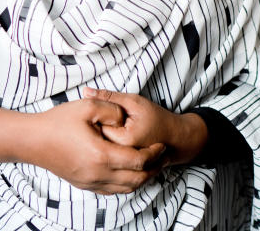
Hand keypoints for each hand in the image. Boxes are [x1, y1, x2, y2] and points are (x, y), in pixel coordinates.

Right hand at [0, 100, 165, 194]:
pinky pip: (113, 191)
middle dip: (154, 168)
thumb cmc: (57, 122)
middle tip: (161, 155)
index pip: (140, 161)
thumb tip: (125, 117)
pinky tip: (128, 170)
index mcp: (102, 155)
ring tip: (149, 163)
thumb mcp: (87, 106)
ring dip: (142, 177)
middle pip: (138, 179)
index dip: (155, 153)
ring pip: (126, 188)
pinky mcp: (84, 185)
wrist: (32, 141)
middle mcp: (98, 174)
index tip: (161, 144)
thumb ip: (112, 108)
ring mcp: (91, 182)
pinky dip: (126, 183)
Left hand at [82, 88, 207, 166]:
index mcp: (122, 139)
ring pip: (98, 147)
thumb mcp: (133, 101)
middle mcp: (119, 155)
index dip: (98, 114)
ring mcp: (120, 164)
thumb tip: (85, 91)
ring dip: (99, 136)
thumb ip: (109, 96)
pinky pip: (105, 154)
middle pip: (94, 138)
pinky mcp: (120, 167)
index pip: (95, 124)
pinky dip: (105, 145)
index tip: (107, 110)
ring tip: (115, 128)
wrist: (174, 140)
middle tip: (109, 119)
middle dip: (96, 126)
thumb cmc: (156, 119)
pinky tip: (114, 138)